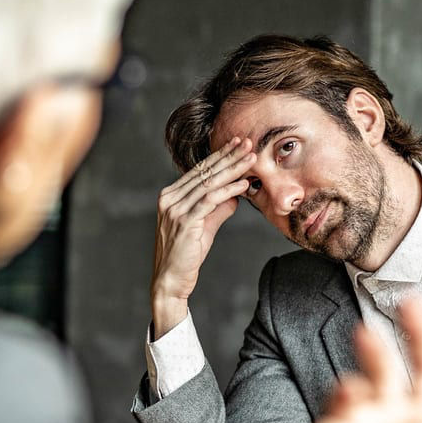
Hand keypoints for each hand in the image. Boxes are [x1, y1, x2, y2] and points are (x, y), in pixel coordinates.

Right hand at [151, 137, 254, 336]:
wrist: (170, 279)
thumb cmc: (187, 254)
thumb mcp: (205, 226)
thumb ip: (218, 209)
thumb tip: (236, 195)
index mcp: (171, 196)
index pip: (199, 170)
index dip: (220, 156)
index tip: (238, 144)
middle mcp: (170, 199)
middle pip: (205, 172)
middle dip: (229, 156)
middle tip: (248, 143)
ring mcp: (175, 210)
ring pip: (209, 183)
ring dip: (233, 169)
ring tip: (251, 159)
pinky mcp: (185, 222)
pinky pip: (210, 201)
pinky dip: (228, 191)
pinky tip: (243, 184)